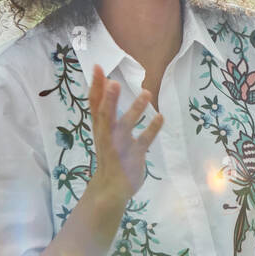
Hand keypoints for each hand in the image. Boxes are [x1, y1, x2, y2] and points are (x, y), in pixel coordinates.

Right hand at [86, 64, 163, 206]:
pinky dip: (151, 130)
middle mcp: (107, 135)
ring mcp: (120, 146)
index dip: (96, 86)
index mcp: (99, 127)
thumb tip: (106, 84)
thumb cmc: (109, 154)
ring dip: (135, 110)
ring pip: (126, 127)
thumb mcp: (103, 131)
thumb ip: (105, 109)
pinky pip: (143, 142)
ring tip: (146, 93)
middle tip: (113, 82)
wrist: (110, 188)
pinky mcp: (134, 156)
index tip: (98, 67)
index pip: (94, 104)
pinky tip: (160, 116)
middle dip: (109, 99)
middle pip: (105, 115)